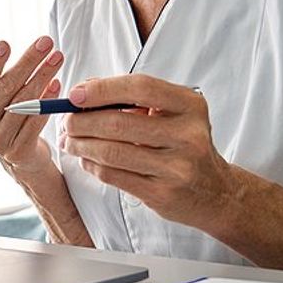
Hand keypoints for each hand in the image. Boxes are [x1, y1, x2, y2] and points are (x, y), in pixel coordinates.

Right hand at [0, 36, 63, 174]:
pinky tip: (56, 84)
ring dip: (42, 77)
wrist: (19, 156)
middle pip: (6, 88)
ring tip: (56, 58)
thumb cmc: (6, 115)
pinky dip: (46, 102)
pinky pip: (35, 122)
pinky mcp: (18, 151)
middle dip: (28, 62)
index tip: (5, 44)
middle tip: (46, 42)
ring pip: (23, 103)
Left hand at [59, 74, 239, 227]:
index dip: (102, 89)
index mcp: (190, 106)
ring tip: (69, 140)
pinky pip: (114, 176)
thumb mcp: (172, 113)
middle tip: (66, 122)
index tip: (75, 94)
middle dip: (82, 121)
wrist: (216, 192)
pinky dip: (92, 165)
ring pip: (112, 152)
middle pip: (119, 122)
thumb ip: (132, 97)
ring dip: (81, 145)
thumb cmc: (184, 144)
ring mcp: (177, 167)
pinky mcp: (162, 194)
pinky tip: (85, 159)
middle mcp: (188, 135)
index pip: (140, 88)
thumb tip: (83, 90)